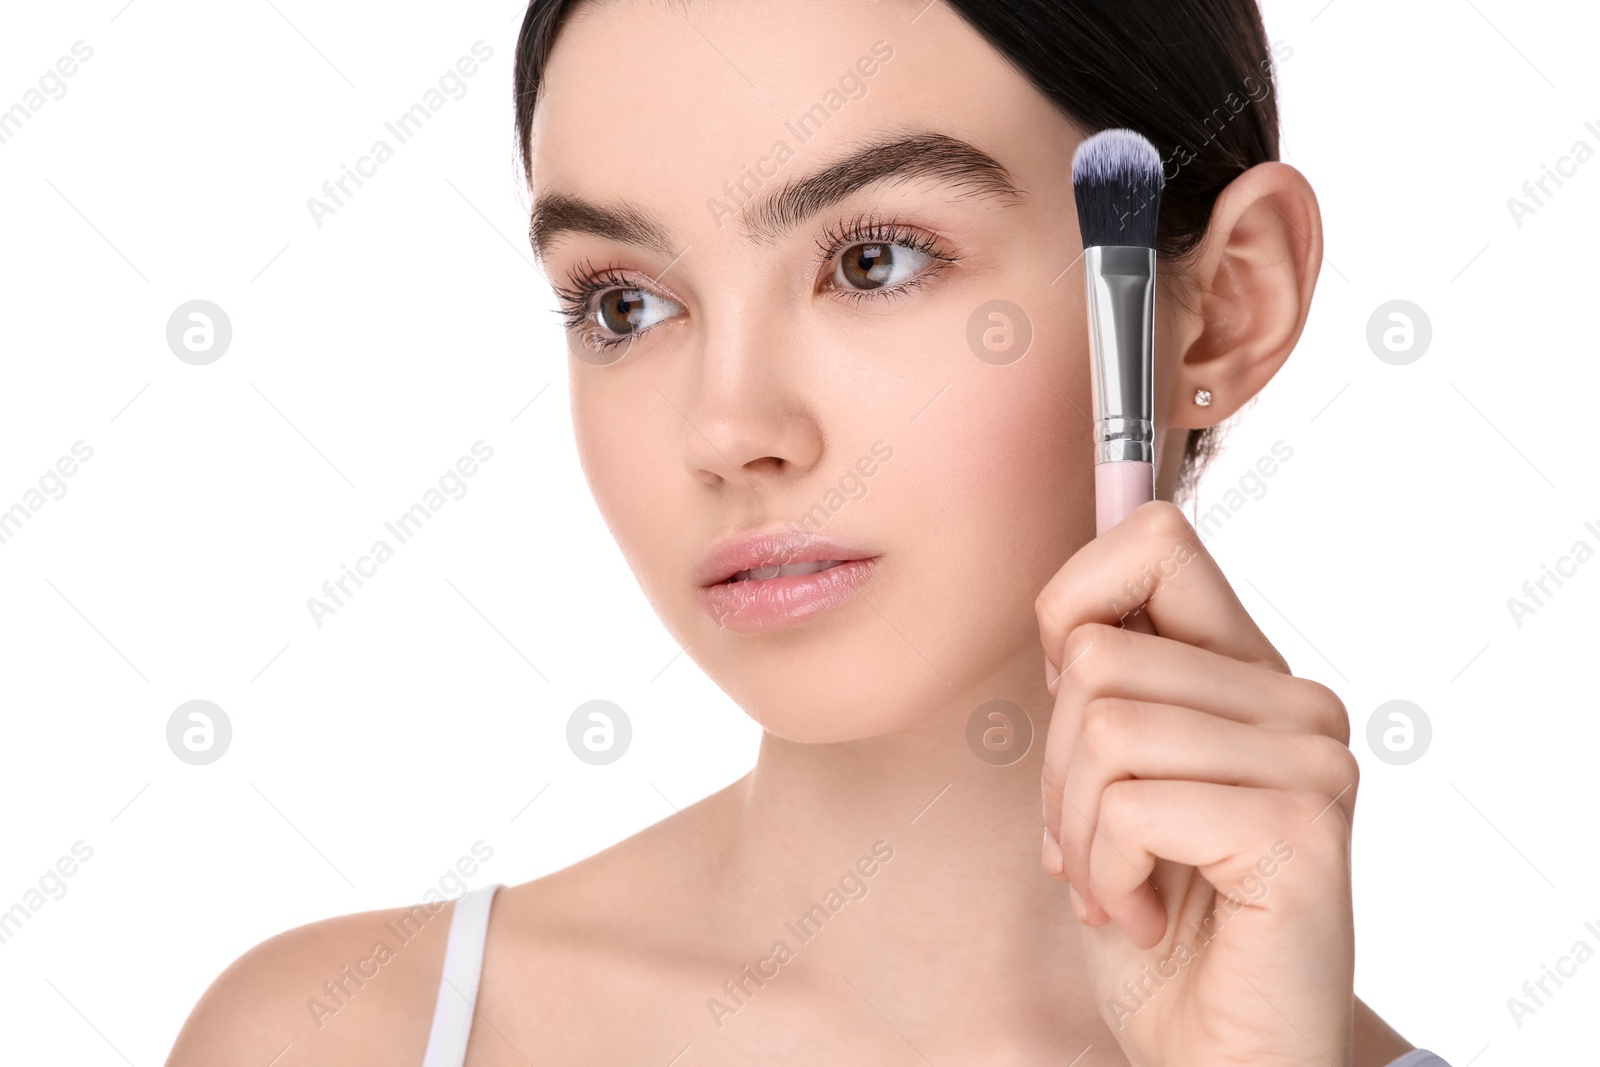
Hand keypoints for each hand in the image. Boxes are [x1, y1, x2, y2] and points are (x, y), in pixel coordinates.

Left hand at [1034, 500, 1356, 1066]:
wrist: (1218, 1053)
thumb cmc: (1159, 919)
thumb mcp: (1109, 782)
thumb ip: (1108, 691)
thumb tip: (1069, 618)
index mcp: (1249, 673)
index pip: (1156, 539)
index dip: (1075, 602)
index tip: (1068, 699)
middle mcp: (1295, 703)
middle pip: (1098, 654)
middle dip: (1056, 768)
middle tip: (1090, 847)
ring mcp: (1309, 760)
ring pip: (1104, 725)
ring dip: (1076, 830)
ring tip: (1119, 887)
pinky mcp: (1300, 826)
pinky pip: (1132, 803)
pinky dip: (1106, 875)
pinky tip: (1147, 918)